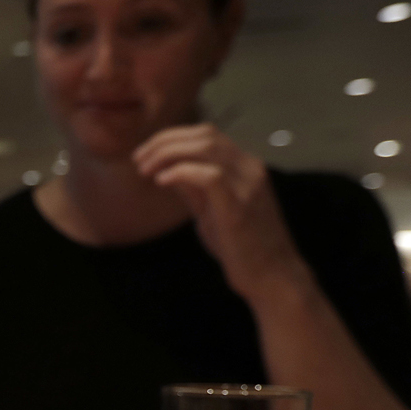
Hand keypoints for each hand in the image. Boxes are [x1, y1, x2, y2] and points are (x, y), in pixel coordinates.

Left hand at [132, 124, 306, 300]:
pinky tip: (161, 181)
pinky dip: (181, 172)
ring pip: (206, 147)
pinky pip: (209, 175)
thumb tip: (167, 169)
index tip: (144, 154)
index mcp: (245, 166)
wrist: (272, 276)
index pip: (207, 133)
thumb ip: (193, 188)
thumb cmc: (241, 246)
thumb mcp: (212, 210)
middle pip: (204, 134)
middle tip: (138, 160)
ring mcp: (248, 185)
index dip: (171, 137)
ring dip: (167, 154)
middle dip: (164, 142)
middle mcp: (250, 168)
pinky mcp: (239, 206)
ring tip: (145, 170)